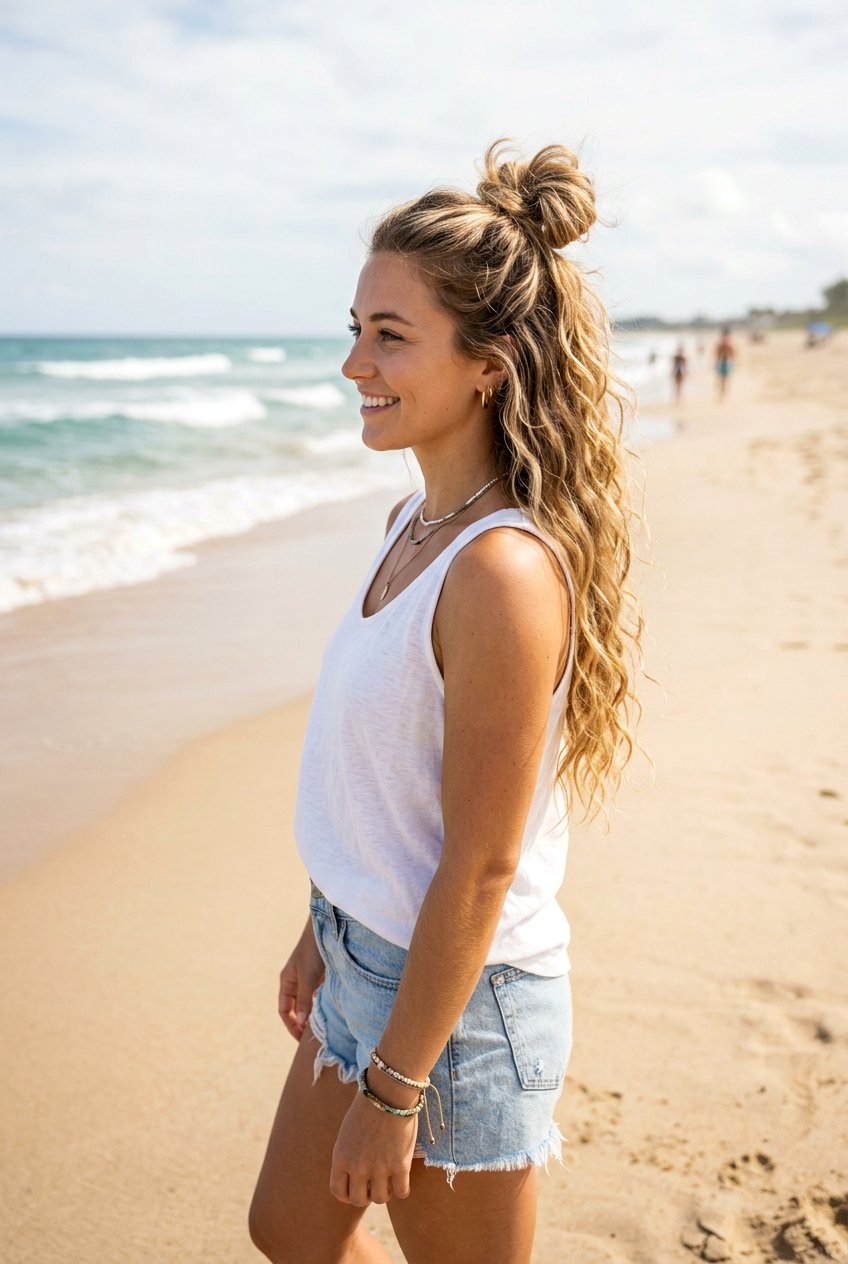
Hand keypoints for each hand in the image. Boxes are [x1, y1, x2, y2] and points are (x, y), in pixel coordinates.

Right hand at [278, 917, 324, 1041]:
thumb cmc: (313, 950)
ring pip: (308, 1004)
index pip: (284, 1011)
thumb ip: (304, 1000)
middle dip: (301, 1024)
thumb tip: (300, 1024)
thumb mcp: (308, 977)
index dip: (291, 1026)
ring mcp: (308, 980)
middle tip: (312, 1039)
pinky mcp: (321, 977)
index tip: (301, 1039)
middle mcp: (295, 982)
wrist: (326, 928)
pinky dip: (322, 1005)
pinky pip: (319, 996)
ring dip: (313, 1015)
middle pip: (295, 1009)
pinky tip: (331, 1013)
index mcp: (287, 982)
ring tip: (322, 1029)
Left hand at [330, 1078, 417, 1205]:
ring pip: (381, 1198)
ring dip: (385, 1191)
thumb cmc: (368, 1107)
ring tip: (389, 1178)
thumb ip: (349, 1156)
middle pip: (359, 1200)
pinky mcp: (400, 1166)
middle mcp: (357, 1167)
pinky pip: (401, 1192)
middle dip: (367, 1194)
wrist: (389, 1092)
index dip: (348, 1194)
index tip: (357, 1188)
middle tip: (374, 1183)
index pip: (338, 1192)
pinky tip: (402, 1177)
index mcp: (341, 1157)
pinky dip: (402, 1188)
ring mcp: (379, 1169)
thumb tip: (355, 1176)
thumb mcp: (348, 1132)